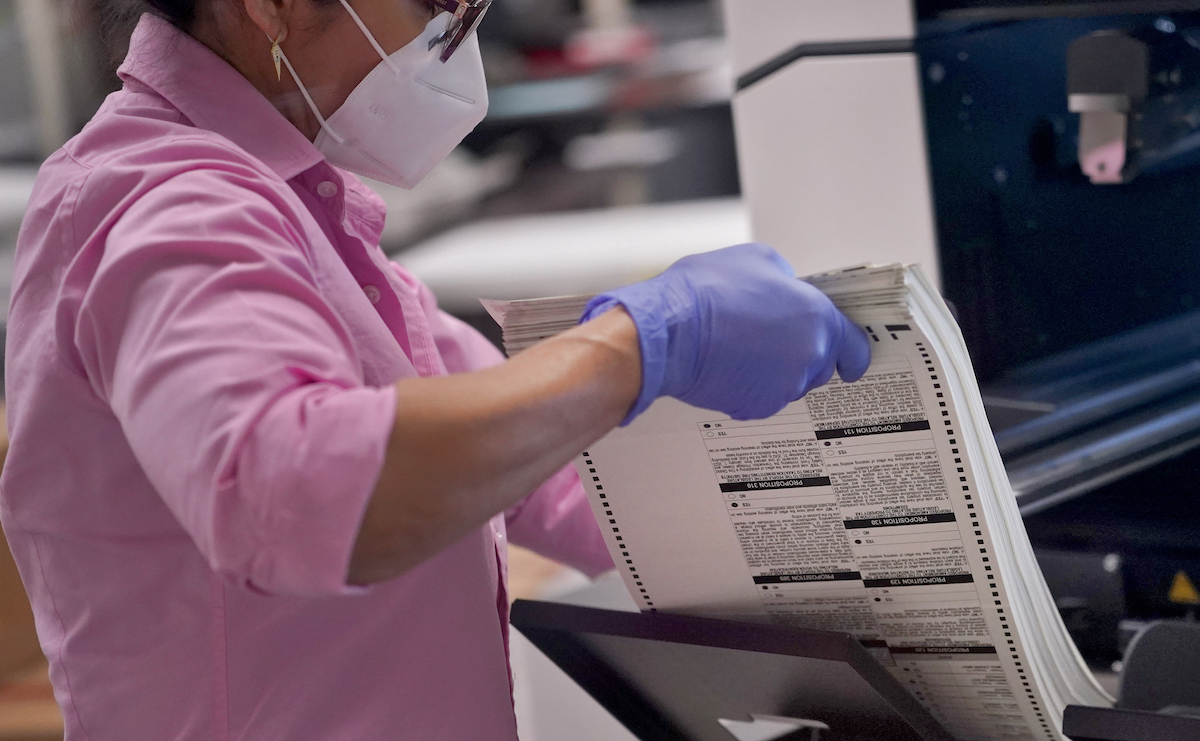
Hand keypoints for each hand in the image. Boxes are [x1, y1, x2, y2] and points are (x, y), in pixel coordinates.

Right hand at [580, 243, 870, 422]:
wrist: (666, 333)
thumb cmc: (705, 292)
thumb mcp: (756, 259)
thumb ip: (786, 280)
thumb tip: (788, 292)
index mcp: (817, 319)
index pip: (855, 347)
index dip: (850, 351)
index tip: (848, 356)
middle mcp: (808, 358)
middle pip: (820, 364)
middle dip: (801, 352)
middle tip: (769, 333)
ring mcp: (782, 388)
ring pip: (789, 381)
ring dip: (774, 368)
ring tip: (741, 344)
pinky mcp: (754, 407)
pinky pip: (762, 396)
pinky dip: (750, 384)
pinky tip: (727, 362)